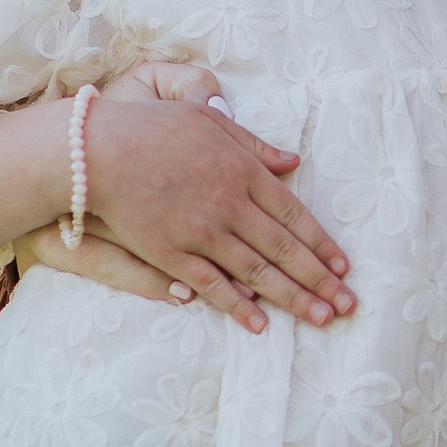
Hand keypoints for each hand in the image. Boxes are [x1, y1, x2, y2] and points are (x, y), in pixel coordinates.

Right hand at [76, 66, 354, 336]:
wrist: (95, 150)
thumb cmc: (154, 128)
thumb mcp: (210, 121)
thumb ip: (254, 145)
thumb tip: (294, 162)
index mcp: (243, 171)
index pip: (294, 214)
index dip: (322, 243)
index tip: (345, 266)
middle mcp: (230, 205)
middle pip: (285, 248)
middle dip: (321, 279)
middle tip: (350, 304)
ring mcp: (201, 233)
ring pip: (257, 272)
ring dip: (294, 298)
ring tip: (323, 318)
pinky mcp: (171, 254)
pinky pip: (213, 286)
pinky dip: (239, 306)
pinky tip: (262, 325)